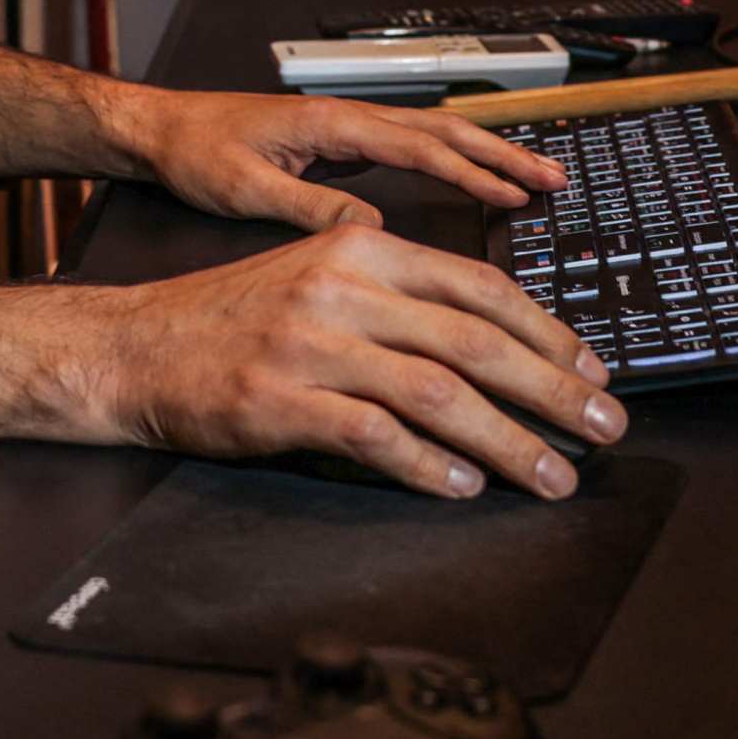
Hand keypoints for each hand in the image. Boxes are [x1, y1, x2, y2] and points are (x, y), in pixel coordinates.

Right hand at [68, 223, 624, 499]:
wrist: (134, 348)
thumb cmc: (233, 320)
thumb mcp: (319, 278)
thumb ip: (400, 299)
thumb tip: (497, 344)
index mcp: (361, 250)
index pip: (479, 286)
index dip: (547, 332)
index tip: (593, 371)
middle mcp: (342, 290)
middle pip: (476, 341)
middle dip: (553, 391)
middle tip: (603, 429)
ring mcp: (311, 346)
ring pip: (440, 394)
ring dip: (509, 442)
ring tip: (551, 476)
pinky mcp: (280, 403)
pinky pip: (376, 438)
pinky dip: (430, 467)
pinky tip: (464, 487)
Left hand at [115, 87, 568, 234]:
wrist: (160, 129)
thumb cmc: (194, 152)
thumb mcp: (244, 190)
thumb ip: (308, 208)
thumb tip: (373, 234)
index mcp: (331, 124)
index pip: (420, 146)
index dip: (473, 173)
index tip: (515, 196)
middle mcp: (348, 118)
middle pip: (444, 131)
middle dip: (503, 154)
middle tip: (554, 179)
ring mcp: (347, 128)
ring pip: (434, 134)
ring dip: (486, 153)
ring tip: (533, 176)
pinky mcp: (341, 144)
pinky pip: (413, 147)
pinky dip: (454, 160)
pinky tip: (474, 178)